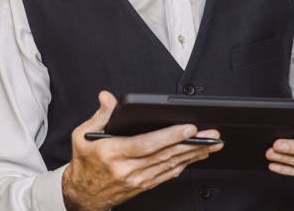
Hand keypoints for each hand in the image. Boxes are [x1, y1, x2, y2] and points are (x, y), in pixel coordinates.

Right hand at [62, 91, 223, 210]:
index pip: (147, 144)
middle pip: (165, 154)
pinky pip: (167, 175)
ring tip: (211, 144)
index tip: (188, 128)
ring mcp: (138, 179)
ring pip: (170, 165)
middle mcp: (128, 168)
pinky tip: (195, 157)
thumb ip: (100, 115)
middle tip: (211, 135)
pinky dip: (183, 165)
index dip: (170, 136)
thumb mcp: (82, 135)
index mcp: (113, 153)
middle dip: (191, 143)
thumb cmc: (84, 163)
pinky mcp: (143, 185)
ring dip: (193, 154)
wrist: (82, 195)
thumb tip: (108, 98)